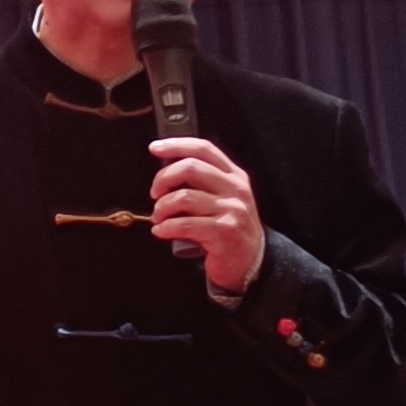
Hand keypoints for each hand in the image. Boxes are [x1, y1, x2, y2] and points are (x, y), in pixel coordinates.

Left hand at [148, 134, 263, 296]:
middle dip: (163, 179)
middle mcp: (236, 189)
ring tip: (158, 218)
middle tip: (154, 194)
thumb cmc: (228, 227)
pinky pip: (184, 224)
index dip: (176, 145)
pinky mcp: (224, 231)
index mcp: (234, 176)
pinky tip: (160, 231)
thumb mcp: (224, 198)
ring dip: (162, 208)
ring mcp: (232, 209)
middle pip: (190, 167)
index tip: (154, 148)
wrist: (250, 260)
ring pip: (183, 197)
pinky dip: (165, 227)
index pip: (204, 149)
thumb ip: (204, 182)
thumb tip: (166, 171)